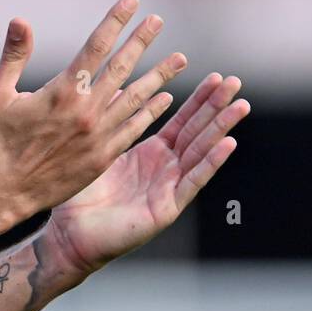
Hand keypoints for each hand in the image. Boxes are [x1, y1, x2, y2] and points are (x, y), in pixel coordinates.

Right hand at [0, 0, 187, 219]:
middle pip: (121, 68)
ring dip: (159, 76)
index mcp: (62, 92)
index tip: (131, 1)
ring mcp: (98, 136)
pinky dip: (150, 111)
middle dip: (141, 41)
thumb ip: (13, 56)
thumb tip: (21, 20)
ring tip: (179, 58)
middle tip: (158, 21)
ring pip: (136, 98)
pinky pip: (134, 129)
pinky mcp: (102, 158)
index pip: (95, 47)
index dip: (115, 22)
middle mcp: (86, 112)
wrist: (2, 194)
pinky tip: (164, 99)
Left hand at [44, 73, 249, 276]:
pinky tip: (228, 143)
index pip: (182, 122)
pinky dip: (211, 162)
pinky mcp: (166, 208)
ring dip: (222, 128)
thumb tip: (116, 86)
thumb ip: (111, 122)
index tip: (217, 76)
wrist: (70, 234)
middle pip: (197, 132)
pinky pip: (192, 182)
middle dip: (217, 107)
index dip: (199, 100)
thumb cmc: (80, 195)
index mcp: (151, 154)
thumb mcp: (100, 150)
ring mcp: (169, 188)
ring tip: (241, 105)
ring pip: (201, 153)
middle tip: (236, 81)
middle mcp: (165, 169)